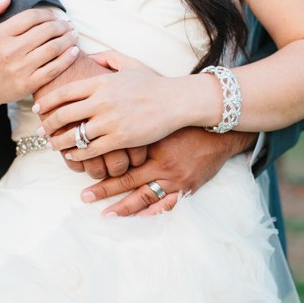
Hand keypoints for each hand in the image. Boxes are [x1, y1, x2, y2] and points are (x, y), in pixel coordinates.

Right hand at [0, 0, 79, 114]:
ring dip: (68, 39)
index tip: (54, 15)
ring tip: (73, 35)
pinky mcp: (28, 85)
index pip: (31, 17)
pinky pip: (54, 69)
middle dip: (61, 25)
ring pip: (53, 49)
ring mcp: (20, 69)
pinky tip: (75, 51)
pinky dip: (68, 59)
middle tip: (68, 24)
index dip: (47, 13)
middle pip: (45, 31)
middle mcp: (9, 51)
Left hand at [33, 51, 146, 177]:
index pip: (64, 92)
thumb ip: (107, 57)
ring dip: (58, 142)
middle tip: (41, 130)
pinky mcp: (120, 139)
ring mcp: (110, 121)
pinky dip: (77, 154)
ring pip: (73, 135)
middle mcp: (102, 101)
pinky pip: (90, 150)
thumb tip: (90, 55)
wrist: (176, 101)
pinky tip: (72, 155)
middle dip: (47, 124)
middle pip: (63, 114)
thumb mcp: (129, 63)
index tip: (38, 108)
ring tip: (52, 145)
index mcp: (101, 82)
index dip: (46, 101)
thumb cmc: (154, 83)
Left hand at [78, 127, 257, 215]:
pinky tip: (136, 219)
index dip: (102, 163)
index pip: (123, 157)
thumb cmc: (186, 121)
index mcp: (154, 145)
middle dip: (105, 189)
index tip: (83, 166)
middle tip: (84, 196)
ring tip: (104, 214)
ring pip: (145, 197)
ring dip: (124, 207)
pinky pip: (167, 205)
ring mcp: (176, 180)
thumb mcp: (160, 115)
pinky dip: (151, 213)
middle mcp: (163, 164)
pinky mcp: (188, 188)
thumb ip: (135, 109)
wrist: (220, 133)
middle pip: (128, 181)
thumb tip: (105, 83)